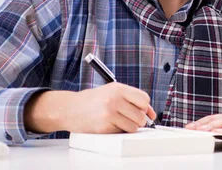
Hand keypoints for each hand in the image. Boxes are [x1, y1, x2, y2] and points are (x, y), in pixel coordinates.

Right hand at [24, 83, 155, 133]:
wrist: (69, 109)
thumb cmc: (93, 100)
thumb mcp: (112, 92)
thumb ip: (132, 99)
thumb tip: (152, 114)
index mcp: (118, 88)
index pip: (144, 99)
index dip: (144, 107)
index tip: (139, 110)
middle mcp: (114, 99)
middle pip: (141, 115)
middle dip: (138, 119)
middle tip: (127, 117)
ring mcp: (109, 113)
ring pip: (134, 126)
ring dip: (129, 127)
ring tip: (118, 121)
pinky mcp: (104, 127)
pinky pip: (122, 133)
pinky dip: (119, 131)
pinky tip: (110, 125)